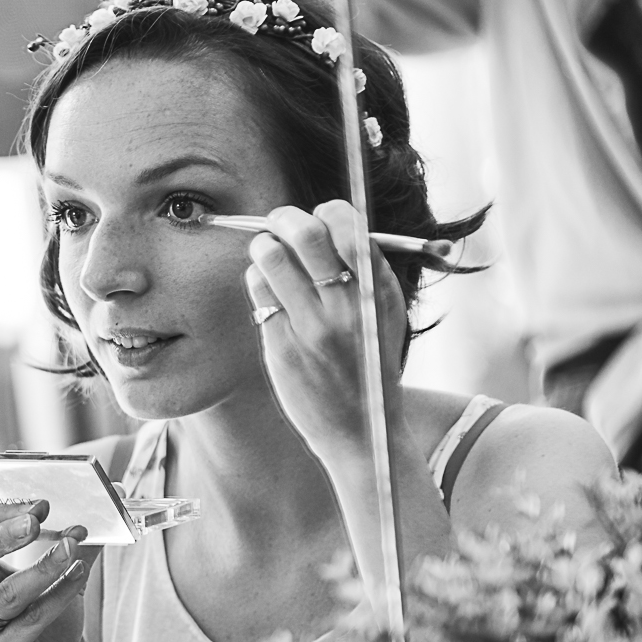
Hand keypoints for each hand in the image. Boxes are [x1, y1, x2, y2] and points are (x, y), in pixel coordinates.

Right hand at [0, 499, 89, 641]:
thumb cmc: (38, 635)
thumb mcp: (49, 583)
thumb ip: (69, 542)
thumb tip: (113, 498)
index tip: (27, 501)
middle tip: (37, 518)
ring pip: (3, 595)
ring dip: (42, 566)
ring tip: (74, 546)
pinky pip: (28, 624)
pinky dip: (58, 596)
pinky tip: (79, 575)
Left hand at [244, 202, 408, 464]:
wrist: (362, 429)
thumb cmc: (369, 363)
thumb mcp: (384, 314)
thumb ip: (366, 272)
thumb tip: (325, 222)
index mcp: (379, 290)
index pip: (349, 226)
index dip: (325, 211)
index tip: (315, 215)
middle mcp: (348, 306)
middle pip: (304, 234)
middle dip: (283, 218)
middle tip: (275, 222)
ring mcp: (314, 327)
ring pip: (272, 258)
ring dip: (262, 246)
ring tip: (265, 251)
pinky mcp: (284, 347)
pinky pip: (259, 293)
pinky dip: (257, 280)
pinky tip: (265, 289)